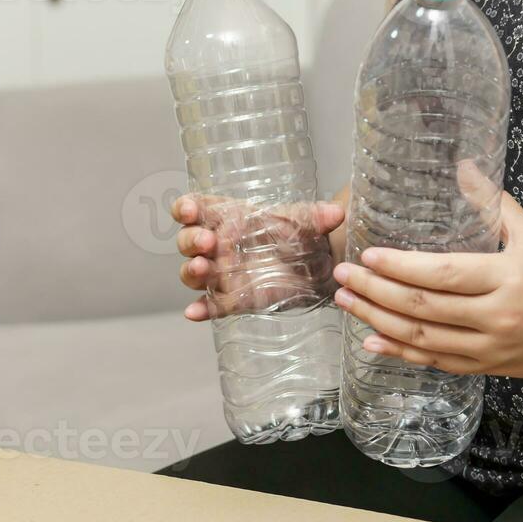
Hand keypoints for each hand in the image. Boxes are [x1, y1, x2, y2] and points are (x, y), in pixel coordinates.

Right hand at [173, 194, 345, 320]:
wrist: (317, 267)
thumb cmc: (301, 236)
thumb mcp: (309, 222)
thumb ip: (319, 216)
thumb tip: (337, 213)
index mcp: (227, 217)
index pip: (194, 209)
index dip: (185, 208)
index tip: (190, 211)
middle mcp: (217, 245)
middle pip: (187, 241)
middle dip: (191, 240)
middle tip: (207, 241)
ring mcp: (221, 273)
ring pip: (192, 272)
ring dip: (192, 270)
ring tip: (203, 267)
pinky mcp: (231, 299)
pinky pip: (211, 305)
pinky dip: (200, 309)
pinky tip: (194, 312)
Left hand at [332, 192, 522, 378]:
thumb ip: (495, 203)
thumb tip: (461, 166)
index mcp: (509, 280)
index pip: (442, 275)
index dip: (400, 267)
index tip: (367, 254)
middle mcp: (496, 319)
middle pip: (422, 309)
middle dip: (374, 292)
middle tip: (341, 276)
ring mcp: (491, 349)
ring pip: (423, 340)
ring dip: (377, 322)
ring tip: (346, 302)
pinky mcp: (490, 369)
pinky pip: (437, 363)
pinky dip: (401, 354)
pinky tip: (372, 343)